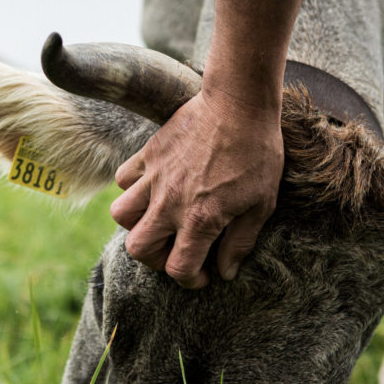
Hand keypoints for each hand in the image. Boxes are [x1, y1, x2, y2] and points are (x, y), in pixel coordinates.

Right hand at [110, 87, 282, 288]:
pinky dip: (132, 188)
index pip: (178, 268)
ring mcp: (155, 177)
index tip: (203, 275)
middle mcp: (170, 202)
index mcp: (200, 219)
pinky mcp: (148, 153)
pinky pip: (123, 179)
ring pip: (121, 215)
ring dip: (138, 225)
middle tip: (178, 250)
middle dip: (157, 259)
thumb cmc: (258, 154)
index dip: (191, 280)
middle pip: (139, 249)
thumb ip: (240, 242)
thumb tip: (226, 271)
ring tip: (159, 221)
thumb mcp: (261, 204)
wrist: (239, 104)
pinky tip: (153, 187)